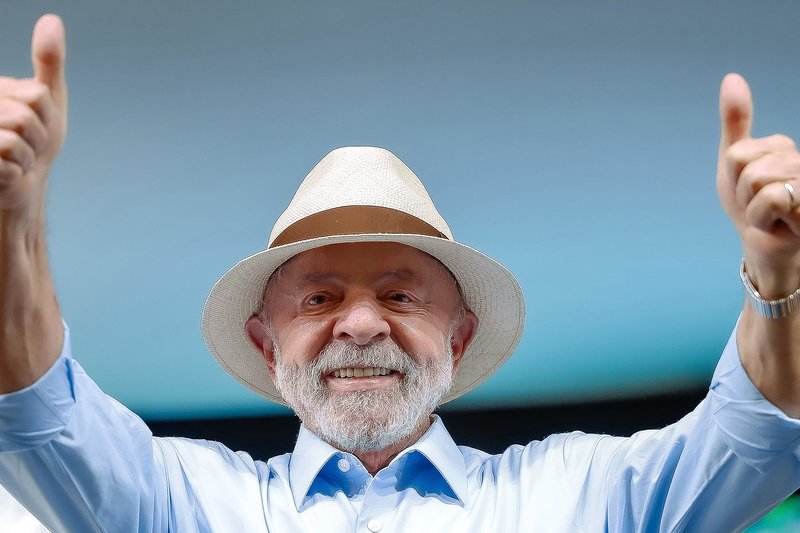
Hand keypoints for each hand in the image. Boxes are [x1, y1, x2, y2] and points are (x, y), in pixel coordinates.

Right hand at [0, 14, 66, 226]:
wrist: (22, 186)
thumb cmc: (36, 141)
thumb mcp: (49, 99)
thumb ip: (48, 61)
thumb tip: (52, 19)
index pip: (37, 95)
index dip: (47, 116)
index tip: (38, 124)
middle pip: (25, 116)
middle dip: (38, 138)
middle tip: (28, 146)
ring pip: (15, 137)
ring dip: (27, 156)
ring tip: (17, 158)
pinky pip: (7, 161)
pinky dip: (16, 172)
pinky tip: (7, 174)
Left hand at [717, 73, 799, 297]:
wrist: (762, 248)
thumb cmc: (750, 207)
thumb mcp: (733, 163)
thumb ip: (736, 122)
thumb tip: (732, 77)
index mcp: (781, 146)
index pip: (736, 152)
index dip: (732, 177)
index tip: (746, 191)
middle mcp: (799, 160)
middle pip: (746, 165)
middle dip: (743, 193)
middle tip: (758, 206)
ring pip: (759, 181)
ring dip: (753, 208)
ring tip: (769, 215)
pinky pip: (774, 198)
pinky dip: (763, 217)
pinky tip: (778, 225)